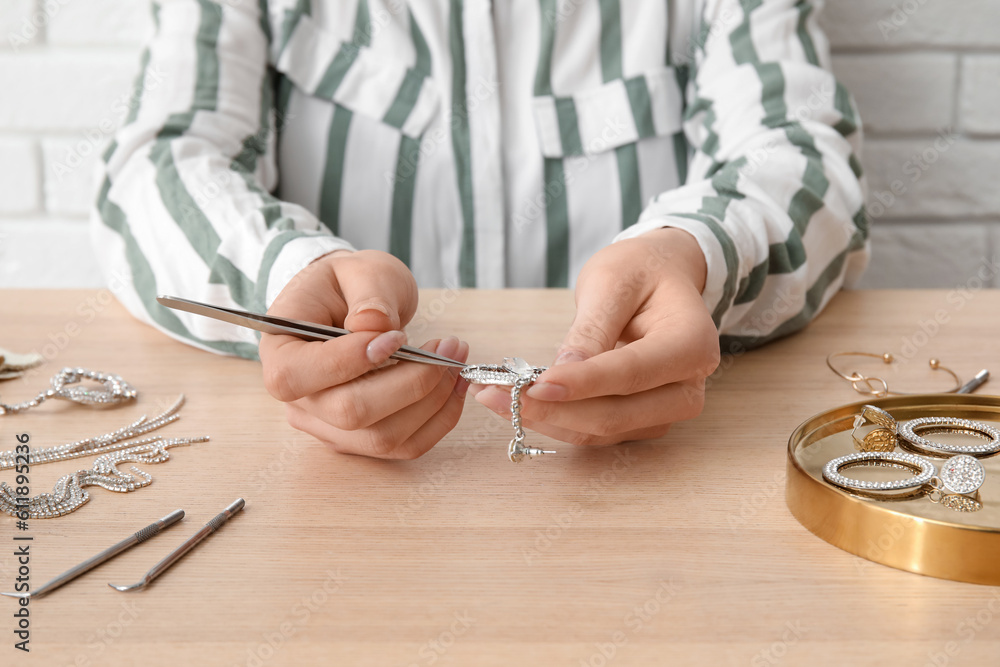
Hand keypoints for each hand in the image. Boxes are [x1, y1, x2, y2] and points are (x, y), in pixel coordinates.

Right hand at [259, 250, 469, 458]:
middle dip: (410, 382)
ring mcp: (329, 425)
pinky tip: (454, 384)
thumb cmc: (348, 284)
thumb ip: (368, 295)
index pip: (298, 376)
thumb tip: (375, 326)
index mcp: (280, 354)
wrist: (351, 301)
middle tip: (447, 346)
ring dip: (432, 402)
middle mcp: (299, 400)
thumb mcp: (358, 270)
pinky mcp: (362, 437)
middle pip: (349, 413)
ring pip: (382, 437)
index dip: (351, 361)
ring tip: (455, 358)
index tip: (397, 336)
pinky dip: (438, 419)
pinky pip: (404, 445)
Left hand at [469, 228, 718, 445]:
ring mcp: (666, 410)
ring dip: (545, 419)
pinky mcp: (642, 420)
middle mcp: (687, 387)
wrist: (662, 277)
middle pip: (616, 415)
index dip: (582, 384)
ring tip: (492, 395)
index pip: (631, 374)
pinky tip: (515, 401)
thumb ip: (592, 328)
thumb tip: (564, 371)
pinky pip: (596, 430)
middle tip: (495, 392)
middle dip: (551, 409)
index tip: (534, 385)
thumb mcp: (613, 281)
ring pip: (601, 430)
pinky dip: (555, 419)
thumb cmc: (641, 270)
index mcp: (692, 345)